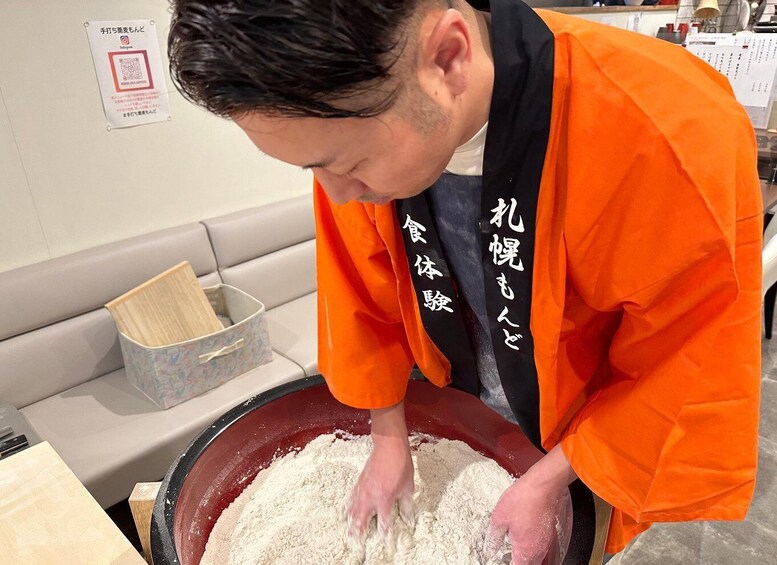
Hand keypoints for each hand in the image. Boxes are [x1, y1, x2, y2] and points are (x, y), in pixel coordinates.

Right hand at [347, 401, 414, 538]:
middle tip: (357, 541)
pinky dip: (349, 507)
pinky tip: (346, 511)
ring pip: (354, 510)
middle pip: (362, 519)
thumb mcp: (408, 487)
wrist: (389, 447)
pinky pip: (352, 498)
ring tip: (349, 532)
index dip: (383, 532)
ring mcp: (363, 490)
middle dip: (360, 531)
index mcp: (385, 500)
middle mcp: (372, 497)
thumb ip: (406, 505)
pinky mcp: (359, 482)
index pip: (383, 522)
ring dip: (352, 522)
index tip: (383, 540)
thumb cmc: (401, 465)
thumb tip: (407, 518)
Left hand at [481, 444, 576, 564]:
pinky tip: (522, 536)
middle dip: (516, 562)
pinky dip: (530, 547)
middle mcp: (537, 550)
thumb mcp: (499, 518)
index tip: (498, 561)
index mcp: (524, 550)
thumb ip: (493, 537)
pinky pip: (539, 547)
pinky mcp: (548, 532)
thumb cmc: (522, 500)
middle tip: (505, 557)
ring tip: (512, 549)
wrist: (543, 485)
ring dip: (524, 557)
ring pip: (535, 558)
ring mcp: (545, 541)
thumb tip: (490, 549)